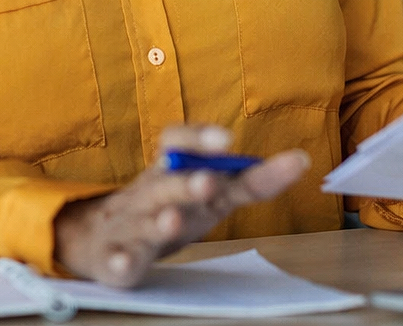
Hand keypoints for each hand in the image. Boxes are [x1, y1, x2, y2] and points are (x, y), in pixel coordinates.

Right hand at [53, 124, 308, 286]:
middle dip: (186, 183)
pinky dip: (120, 263)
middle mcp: (149, 193)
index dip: (199, 138)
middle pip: (165, 184)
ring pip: (143, 222)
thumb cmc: (168, 208)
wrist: (103, 236)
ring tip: (173, 220)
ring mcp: (130, 226)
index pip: (177, 141)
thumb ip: (249, 179)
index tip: (226, 139)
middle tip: (209, 181)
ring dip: (158, 221)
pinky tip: (126, 264)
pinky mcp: (115, 259)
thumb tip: (300, 160)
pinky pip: (116, 261)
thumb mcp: (208, 193)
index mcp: (171, 170)